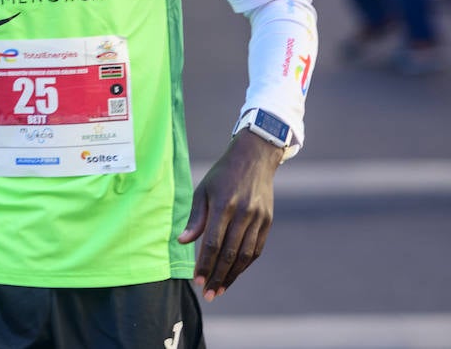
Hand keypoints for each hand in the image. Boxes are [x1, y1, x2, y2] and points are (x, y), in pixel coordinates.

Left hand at [178, 130, 281, 300]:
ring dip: (232, 276)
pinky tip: (234, 274)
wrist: (254, 157)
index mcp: (223, 204)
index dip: (205, 264)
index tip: (196, 280)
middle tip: (208, 294)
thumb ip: (195, 218)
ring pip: (245, 255)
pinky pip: (256, 249)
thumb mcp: (203, 189)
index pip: (213, 242)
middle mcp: (243, 213)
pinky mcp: (268, 221)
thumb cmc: (222, 174)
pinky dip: (245, 264)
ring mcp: (258, 218)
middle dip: (217, 276)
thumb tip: (183, 242)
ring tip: (220, 290)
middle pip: (230, 253)